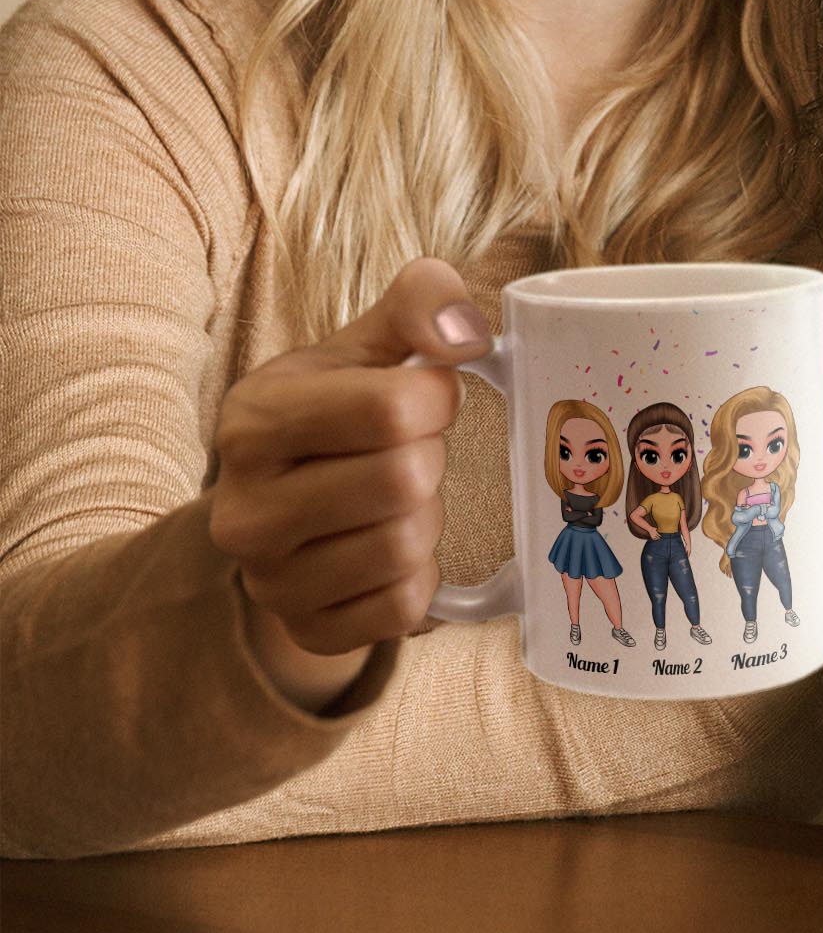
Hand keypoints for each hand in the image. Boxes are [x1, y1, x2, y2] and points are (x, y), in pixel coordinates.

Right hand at [209, 258, 490, 708]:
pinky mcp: (306, 630)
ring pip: (407, 547)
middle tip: (410, 452)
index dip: (436, 398)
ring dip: (428, 517)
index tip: (427, 397)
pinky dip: (421, 576)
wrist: (286, 503)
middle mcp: (244, 508)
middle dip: (430, 458)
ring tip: (398, 499)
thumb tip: (467, 333)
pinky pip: (405, 608)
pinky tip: (392, 548)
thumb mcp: (367, 343)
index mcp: (254, 420)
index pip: (390, 408)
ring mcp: (269, 581)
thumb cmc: (339, 411)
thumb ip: (420, 303)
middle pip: (404, 480)